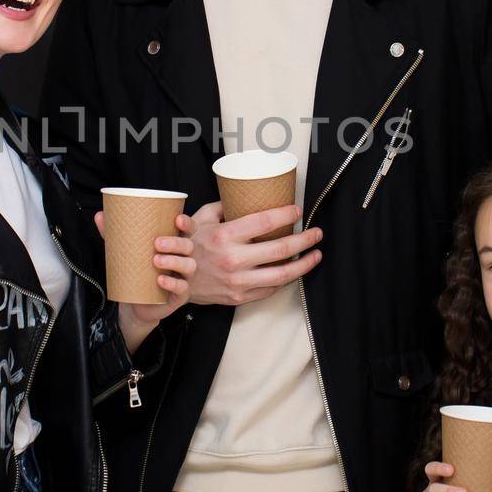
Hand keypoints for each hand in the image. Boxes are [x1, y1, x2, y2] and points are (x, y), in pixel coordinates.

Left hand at [94, 211, 197, 353]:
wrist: (137, 304)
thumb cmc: (138, 273)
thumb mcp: (127, 252)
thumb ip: (114, 234)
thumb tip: (99, 215)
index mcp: (174, 245)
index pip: (187, 230)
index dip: (186, 223)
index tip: (177, 219)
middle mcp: (182, 258)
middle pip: (188, 246)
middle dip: (175, 243)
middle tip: (157, 243)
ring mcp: (184, 277)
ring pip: (189, 265)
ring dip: (174, 261)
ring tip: (156, 261)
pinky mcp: (180, 294)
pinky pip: (182, 287)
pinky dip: (172, 283)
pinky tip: (160, 280)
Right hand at [185, 201, 323, 305]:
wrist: (175, 282)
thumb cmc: (189, 247)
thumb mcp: (200, 219)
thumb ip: (222, 206)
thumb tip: (242, 195)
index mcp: (224, 236)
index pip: (264, 222)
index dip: (285, 214)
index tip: (297, 210)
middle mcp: (233, 259)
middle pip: (280, 249)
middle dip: (305, 240)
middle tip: (316, 233)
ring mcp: (238, 280)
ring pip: (282, 274)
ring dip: (304, 264)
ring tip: (316, 254)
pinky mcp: (240, 296)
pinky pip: (270, 289)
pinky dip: (286, 279)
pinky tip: (295, 270)